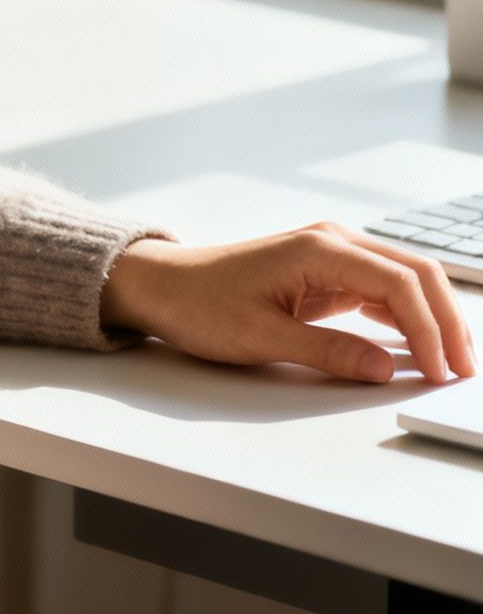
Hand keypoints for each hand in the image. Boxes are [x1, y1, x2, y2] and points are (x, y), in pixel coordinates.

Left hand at [100, 224, 477, 383]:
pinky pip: (380, 291)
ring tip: (450, 361)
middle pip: (416, 275)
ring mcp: (331, 255)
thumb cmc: (198, 305)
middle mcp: (333, 243)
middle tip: (464, 369)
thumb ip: (326, 352)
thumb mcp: (260, 337)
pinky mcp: (325, 274)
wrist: (161, 286)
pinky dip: (403, 317)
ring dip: (430, 319)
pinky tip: (416, 345)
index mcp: (320, 249)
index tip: (440, 370)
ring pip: (404, 281)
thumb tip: (385, 368)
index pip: (399, 285)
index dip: (428, 330)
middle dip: (445, 321)